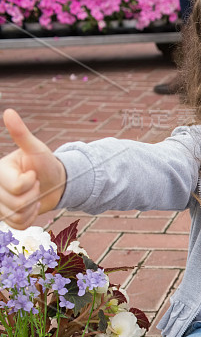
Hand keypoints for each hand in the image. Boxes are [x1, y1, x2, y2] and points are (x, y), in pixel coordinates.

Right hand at [0, 109, 65, 228]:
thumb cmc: (46, 163)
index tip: (34, 174)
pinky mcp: (8, 217)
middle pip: (16, 204)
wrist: (55, 183)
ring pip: (17, 216)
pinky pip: (18, 225)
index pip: (17, 187)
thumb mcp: (36, 149)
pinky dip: (30, 219)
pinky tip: (33, 207)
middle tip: (36, 185)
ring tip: (35, 196)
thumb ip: (21, 134)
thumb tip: (9, 111)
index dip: (31, 183)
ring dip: (33, 208)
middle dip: (34, 196)